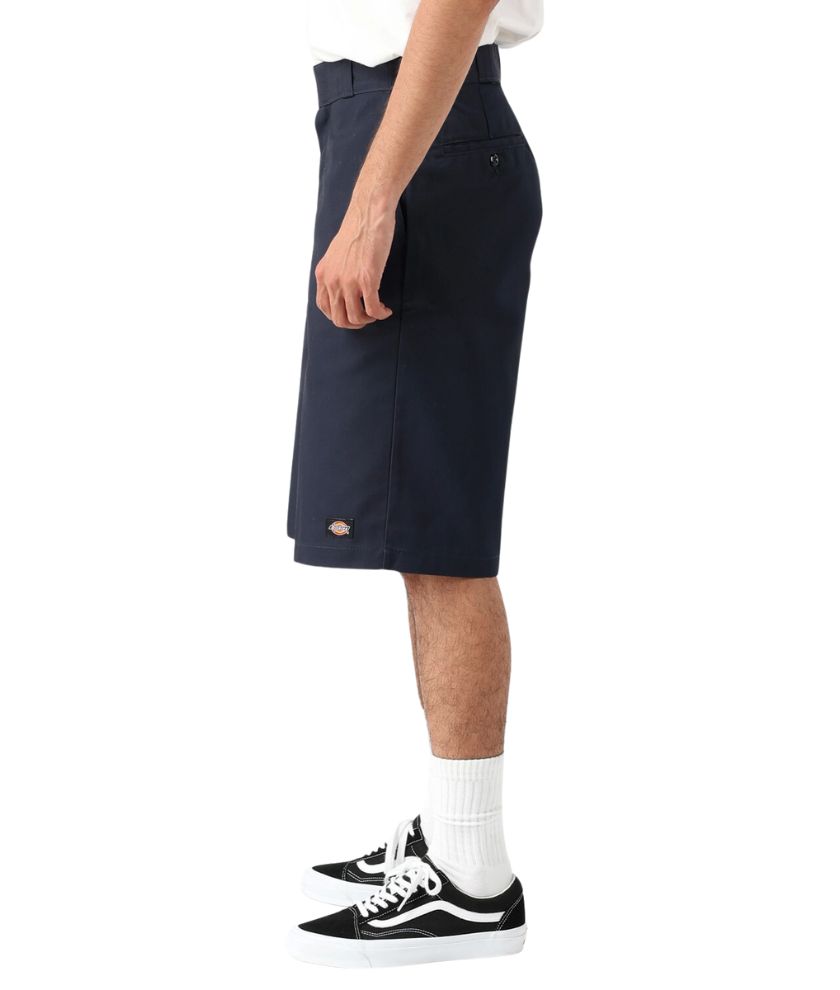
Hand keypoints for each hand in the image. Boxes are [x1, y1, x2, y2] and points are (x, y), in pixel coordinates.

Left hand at [315, 197, 395, 329]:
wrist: (368, 213)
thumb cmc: (357, 230)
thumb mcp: (336, 254)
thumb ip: (335, 272)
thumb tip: (343, 288)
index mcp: (323, 274)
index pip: (325, 308)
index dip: (340, 316)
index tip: (353, 312)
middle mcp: (332, 280)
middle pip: (339, 319)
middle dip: (355, 323)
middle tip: (367, 317)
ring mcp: (349, 281)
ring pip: (356, 318)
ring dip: (369, 319)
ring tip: (378, 311)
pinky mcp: (367, 280)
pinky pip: (373, 309)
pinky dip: (381, 314)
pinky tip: (386, 310)